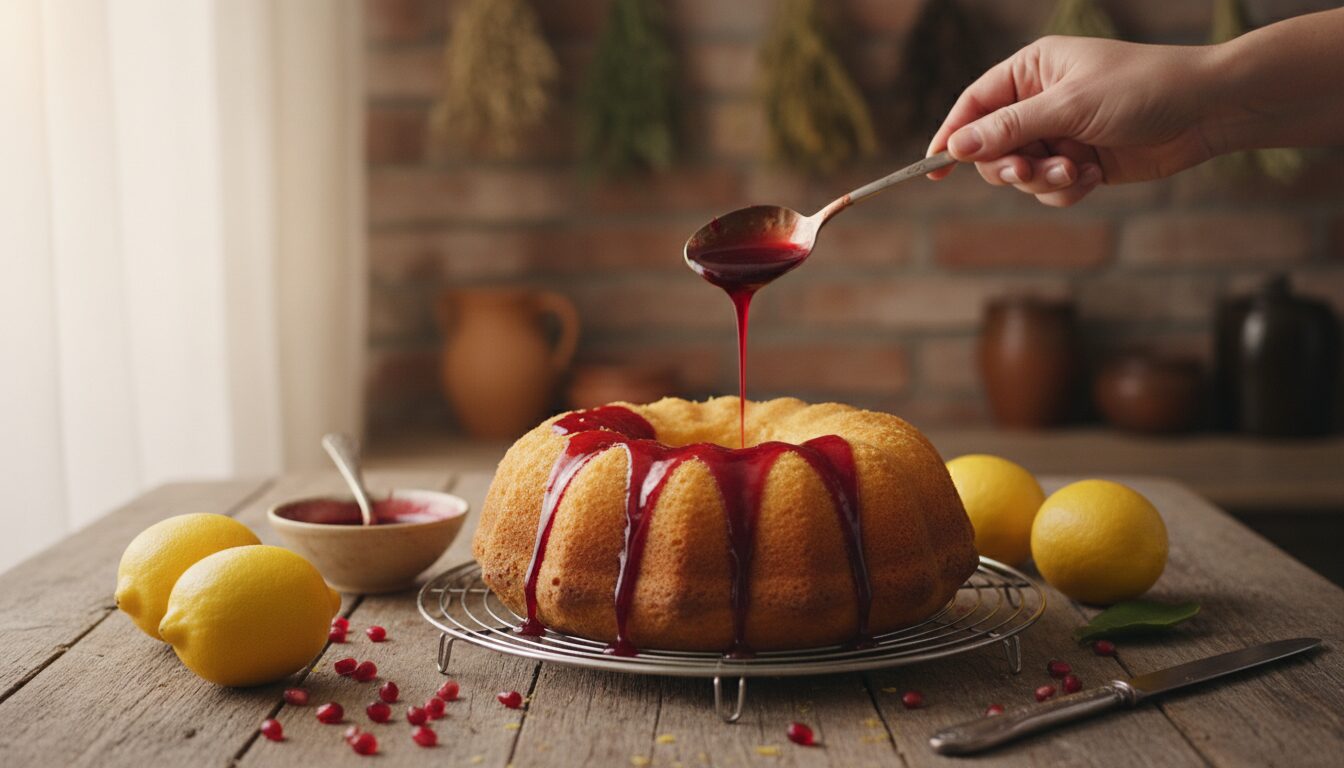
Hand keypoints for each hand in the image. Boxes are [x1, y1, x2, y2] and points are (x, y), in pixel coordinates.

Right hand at [928, 36, 1220, 206]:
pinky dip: (1065, 188)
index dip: (951, 134)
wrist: (1207, 111)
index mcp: (1032, 70)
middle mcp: (1041, 101)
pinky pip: (1049, 188)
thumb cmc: (1143, 89)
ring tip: (1077, 170)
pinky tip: (1093, 176)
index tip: (933, 167)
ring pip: (1021, 173)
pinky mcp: (1080, 162)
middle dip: (1009, 165)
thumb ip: (1010, 128)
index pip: (974, 104)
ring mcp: (1060, 133)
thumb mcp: (1069, 105)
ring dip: (1044, 179)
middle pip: (992, 147)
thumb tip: (956, 147)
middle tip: (1028, 171)